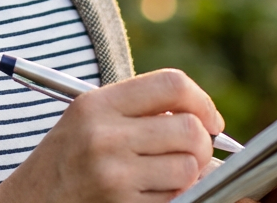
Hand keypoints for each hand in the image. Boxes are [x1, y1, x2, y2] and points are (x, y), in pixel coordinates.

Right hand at [0, 68, 224, 202]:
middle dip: (203, 143)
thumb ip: (137, 110)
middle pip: (188, 129)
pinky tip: (156, 194)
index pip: (171, 85)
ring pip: (188, 169)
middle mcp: (105, 136)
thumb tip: (205, 120)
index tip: (210, 119)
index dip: (202, 101)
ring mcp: (114, 177)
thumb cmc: (66, 160)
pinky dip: (176, 198)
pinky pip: (175, 200)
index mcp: (97, 104)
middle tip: (195, 153)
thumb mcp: (88, 120)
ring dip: (190, 176)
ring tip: (170, 175)